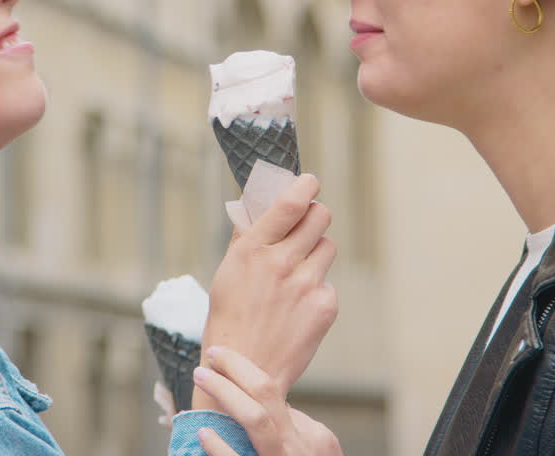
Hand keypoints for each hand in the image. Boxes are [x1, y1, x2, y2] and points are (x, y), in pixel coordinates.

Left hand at [194, 346, 342, 455]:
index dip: (241, 368)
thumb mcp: (318, 449)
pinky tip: (205, 435)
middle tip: (206, 360)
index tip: (219, 355)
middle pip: (263, 398)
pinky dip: (221, 450)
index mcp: (304, 436)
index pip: (270, 390)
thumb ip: (296, 426)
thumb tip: (275, 404)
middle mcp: (293, 448)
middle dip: (233, 373)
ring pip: (256, 423)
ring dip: (227, 396)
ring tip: (201, 380)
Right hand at [195, 174, 337, 409]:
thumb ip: (245, 237)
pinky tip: (297, 307)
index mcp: (253, 250)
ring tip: (296, 273)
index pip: (290, 203)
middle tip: (306, 224)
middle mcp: (283, 263)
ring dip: (316, 252)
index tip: (309, 182)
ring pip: (327, 247)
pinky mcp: (325, 305)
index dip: (306, 186)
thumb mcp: (227, 272)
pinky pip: (327, 282)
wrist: (245, 371)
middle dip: (315, 215)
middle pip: (320, 216)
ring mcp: (307, 285)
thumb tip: (255, 205)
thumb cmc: (229, 319)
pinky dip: (316, 288)